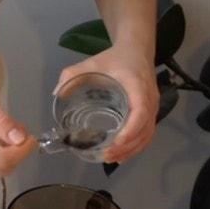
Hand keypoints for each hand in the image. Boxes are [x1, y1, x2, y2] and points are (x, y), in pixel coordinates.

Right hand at [0, 85, 35, 177]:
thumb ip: (1, 120)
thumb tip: (20, 138)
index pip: (4, 158)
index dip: (23, 151)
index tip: (31, 138)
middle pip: (4, 169)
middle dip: (19, 154)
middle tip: (20, 133)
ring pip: (0, 172)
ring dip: (11, 157)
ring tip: (8, 135)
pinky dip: (1, 159)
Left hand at [56, 45, 158, 162]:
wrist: (136, 50)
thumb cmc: (115, 58)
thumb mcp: (92, 63)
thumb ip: (73, 75)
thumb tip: (56, 92)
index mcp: (137, 86)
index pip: (140, 111)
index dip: (130, 129)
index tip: (116, 142)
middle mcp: (150, 99)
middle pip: (145, 128)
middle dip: (127, 146)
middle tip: (107, 155)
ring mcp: (153, 106)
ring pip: (148, 134)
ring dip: (132, 149)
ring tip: (112, 158)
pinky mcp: (151, 111)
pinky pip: (147, 132)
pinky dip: (136, 146)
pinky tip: (122, 154)